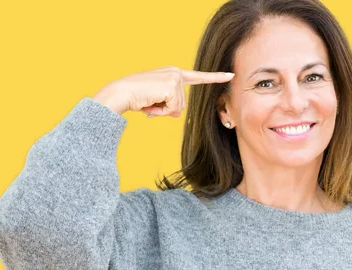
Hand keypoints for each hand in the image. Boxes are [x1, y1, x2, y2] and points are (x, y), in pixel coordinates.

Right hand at [92, 66, 234, 116]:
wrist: (121, 93)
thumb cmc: (135, 98)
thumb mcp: (155, 103)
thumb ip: (169, 106)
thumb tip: (178, 114)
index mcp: (172, 73)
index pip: (197, 77)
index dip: (214, 77)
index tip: (230, 75)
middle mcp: (175, 72)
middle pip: (182, 103)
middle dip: (167, 109)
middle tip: (150, 103)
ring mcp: (174, 78)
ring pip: (178, 107)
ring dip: (162, 110)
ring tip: (148, 102)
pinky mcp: (171, 86)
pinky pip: (173, 109)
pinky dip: (160, 111)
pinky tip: (150, 103)